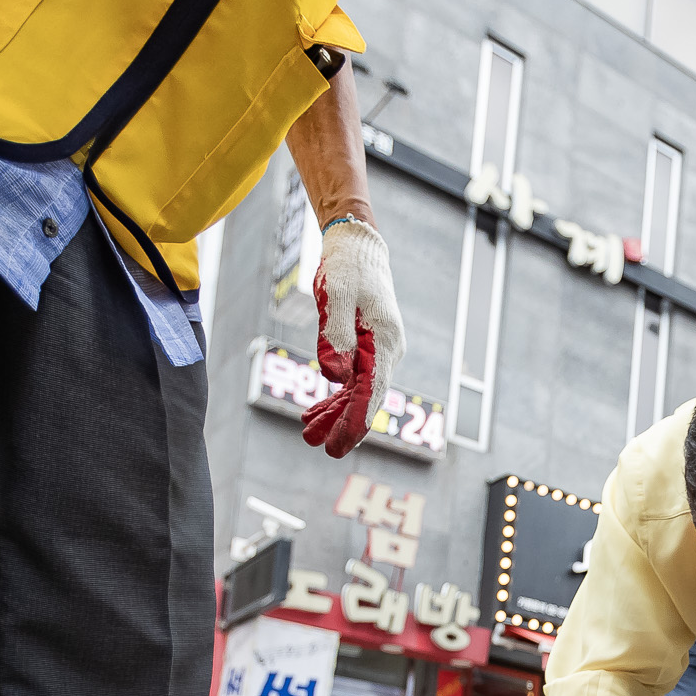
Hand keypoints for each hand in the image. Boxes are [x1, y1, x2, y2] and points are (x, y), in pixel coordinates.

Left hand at [302, 218, 405, 457]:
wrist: (358, 246)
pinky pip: (354, 379)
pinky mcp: (368, 347)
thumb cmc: (346, 267)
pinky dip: (336, 396)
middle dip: (343, 424)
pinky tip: (317, 410)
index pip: (370, 392)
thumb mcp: (335, 295)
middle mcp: (387, 351)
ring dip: (335, 413)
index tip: (337, 445)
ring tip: (308, 432)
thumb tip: (335, 378)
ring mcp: (379, 350)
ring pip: (359, 391)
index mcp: (384, 341)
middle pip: (366, 398)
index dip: (353, 422)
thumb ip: (335, 335)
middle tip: (320, 448)